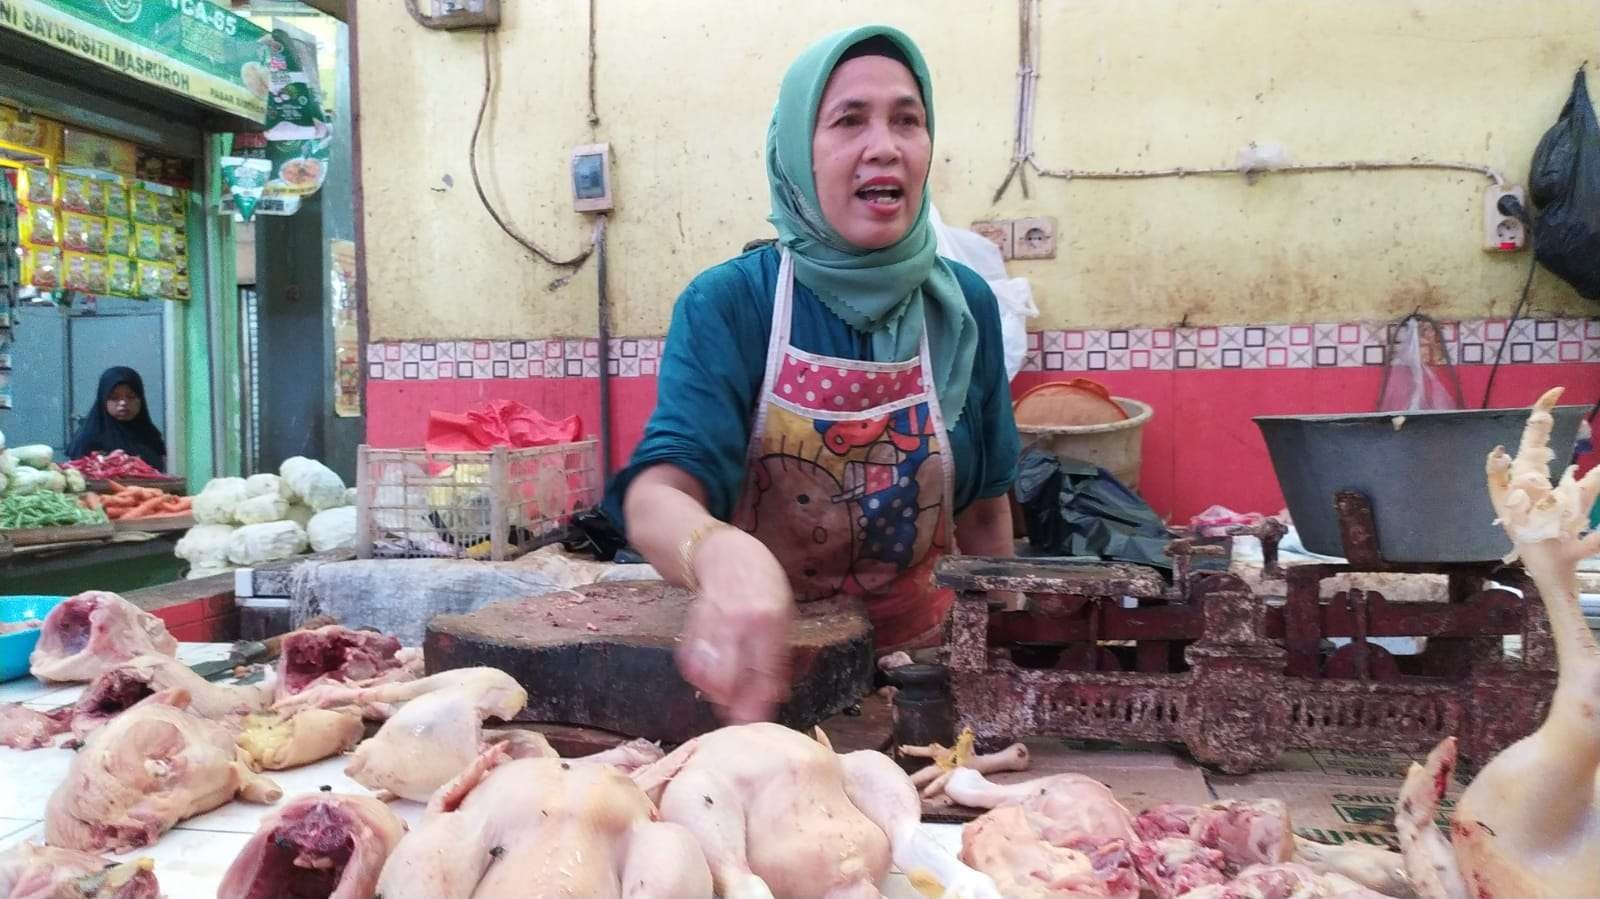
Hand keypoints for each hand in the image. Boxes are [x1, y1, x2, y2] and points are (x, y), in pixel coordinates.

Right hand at [676, 527, 794, 723]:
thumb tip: (775, 697)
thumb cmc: (762, 585)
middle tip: (738, 713)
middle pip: (729, 680)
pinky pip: (690, 664)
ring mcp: (711, 623)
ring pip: (706, 675)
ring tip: (726, 695)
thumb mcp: (784, 614)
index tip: (755, 723)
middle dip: (732, 704)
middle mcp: (738, 622)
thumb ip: (779, 656)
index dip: (758, 703)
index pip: (764, 672)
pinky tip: (711, 677)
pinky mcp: (690, 625)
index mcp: (769, 620)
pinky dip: (700, 677)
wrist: (723, 553)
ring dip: (715, 693)